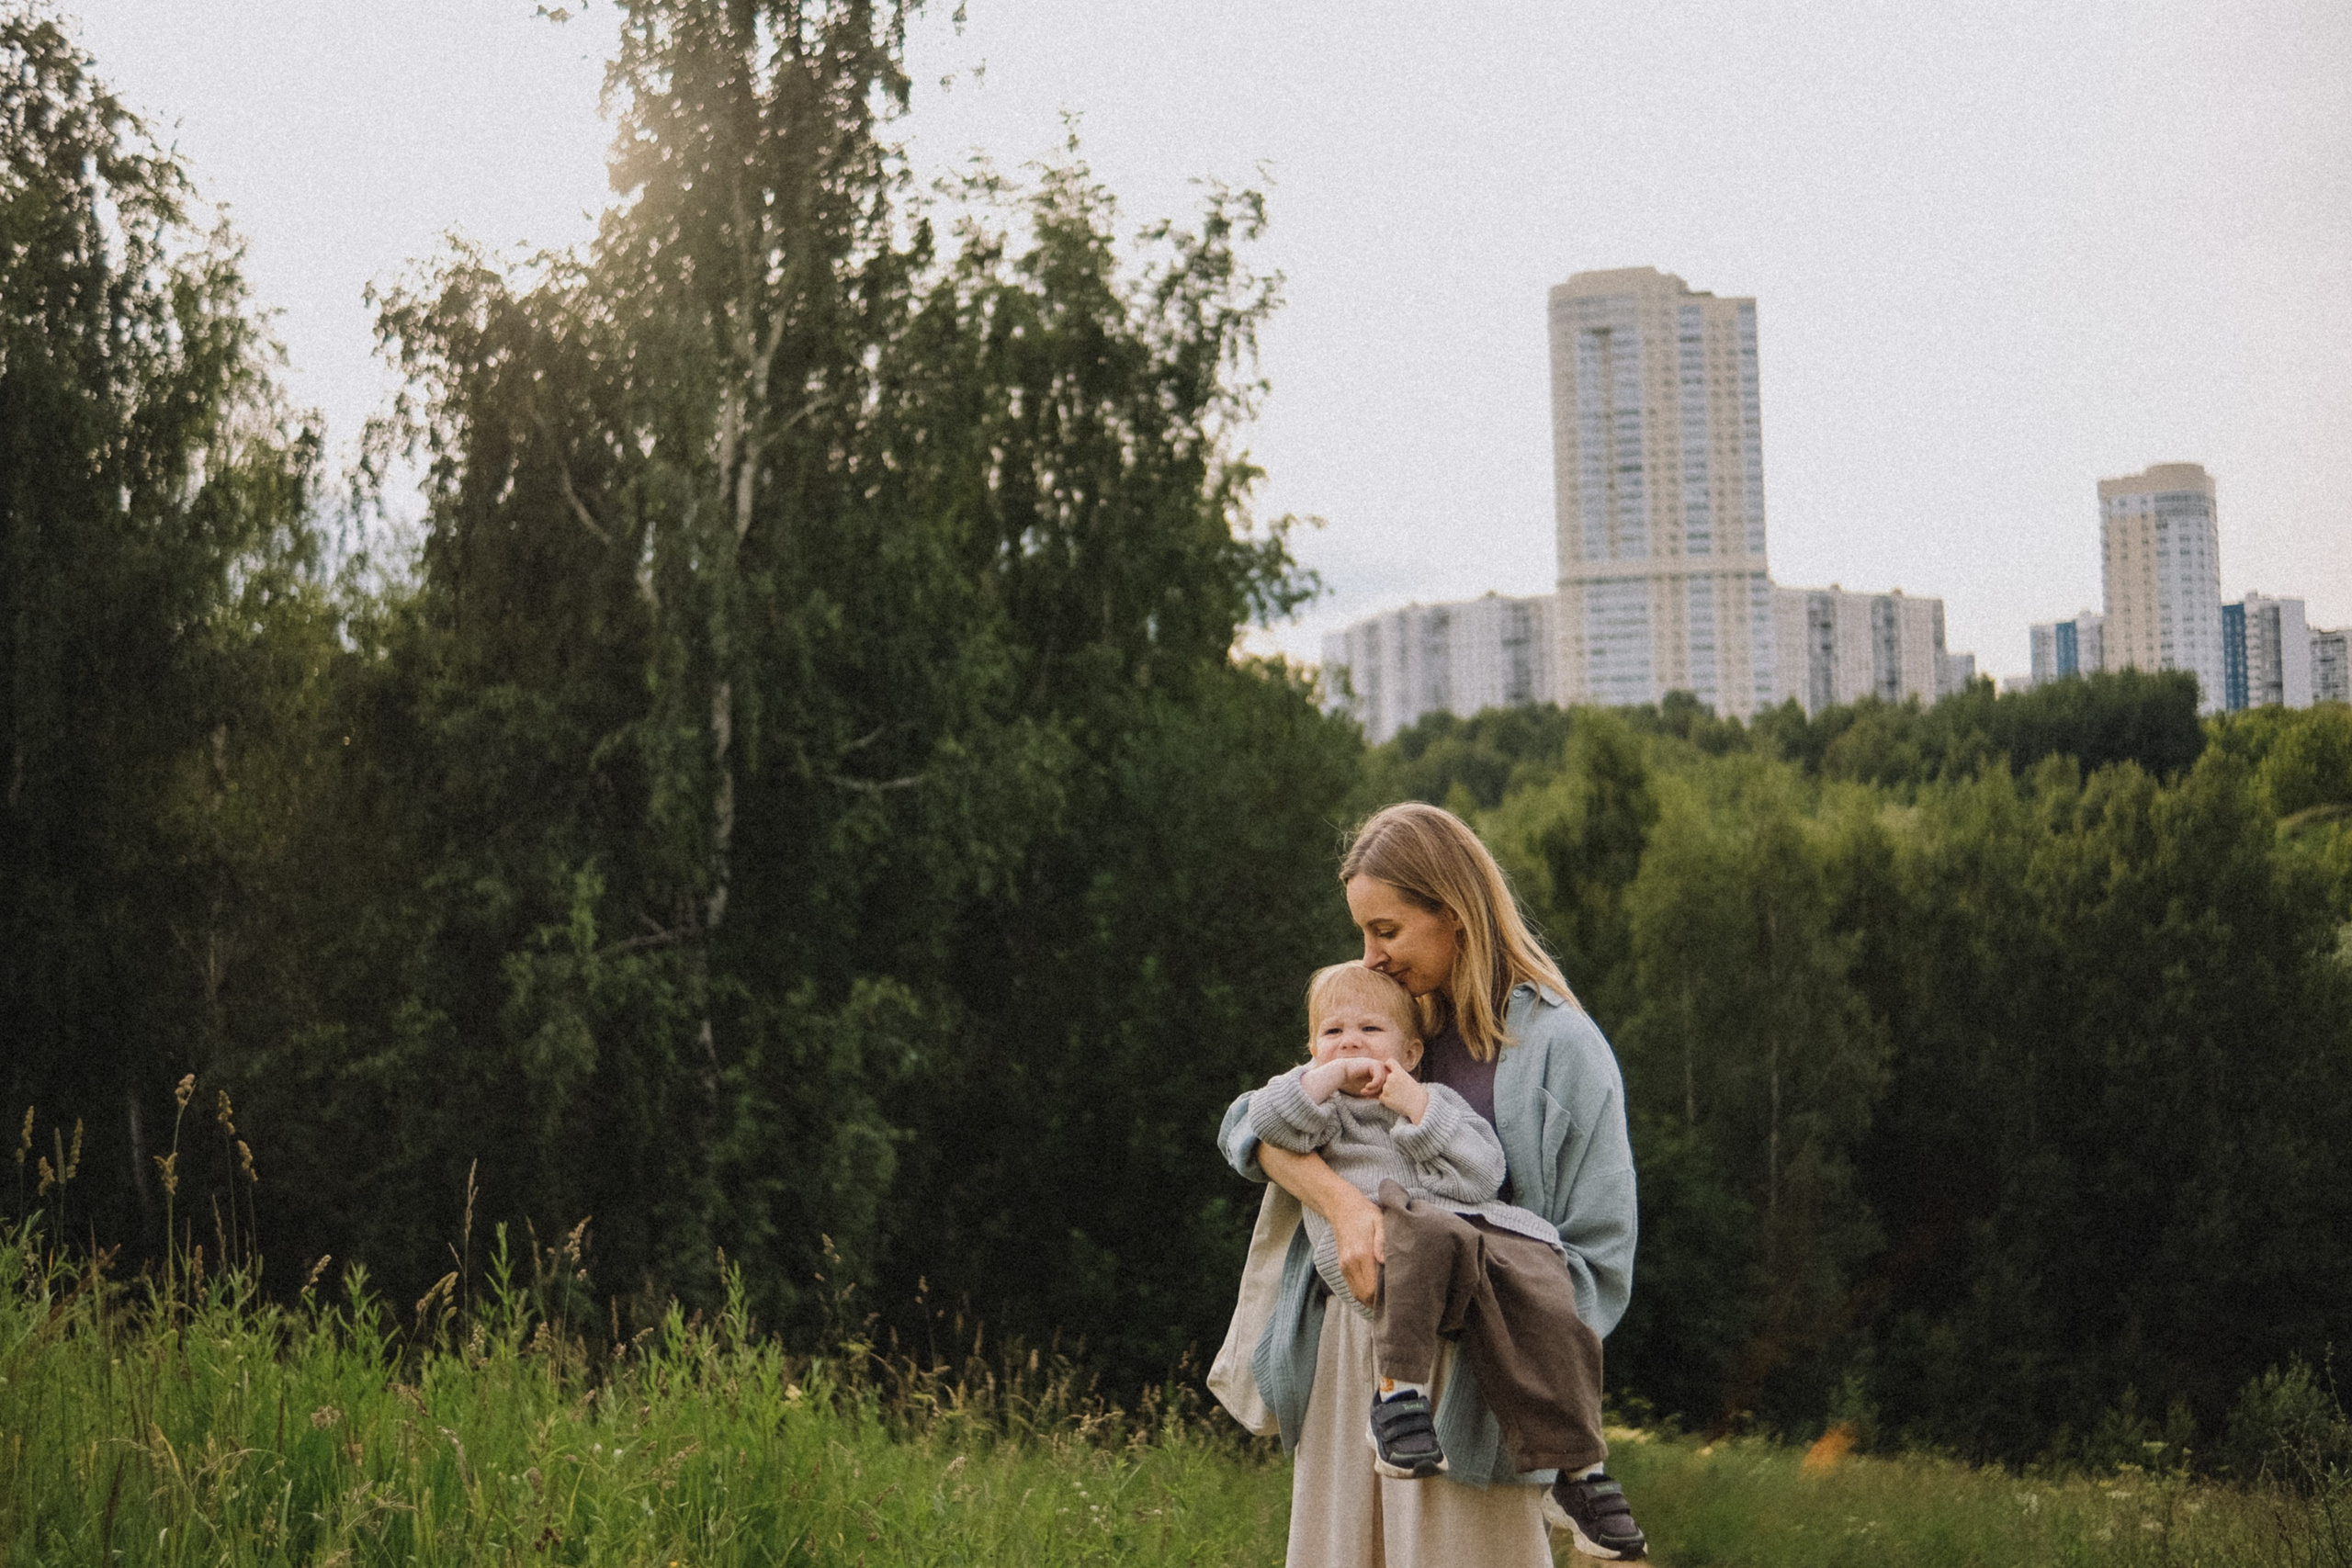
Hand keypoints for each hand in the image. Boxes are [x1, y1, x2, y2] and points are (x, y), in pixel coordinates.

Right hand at [1303, 1057, 1388, 1103]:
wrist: (1341, 1073)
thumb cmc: (1354, 1082)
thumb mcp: (1369, 1090)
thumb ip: (1378, 1092)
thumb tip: (1388, 1101)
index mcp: (1382, 1073)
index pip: (1390, 1086)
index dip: (1382, 1094)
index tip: (1372, 1098)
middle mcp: (1382, 1068)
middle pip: (1389, 1084)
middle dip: (1379, 1093)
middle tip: (1368, 1096)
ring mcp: (1379, 1065)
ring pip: (1384, 1082)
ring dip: (1374, 1090)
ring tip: (1364, 1092)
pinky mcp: (1374, 1064)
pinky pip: (1379, 1078)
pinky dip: (1373, 1086)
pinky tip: (1365, 1088)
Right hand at [1328, 1185, 1384, 1304]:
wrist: (1342, 1207)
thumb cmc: (1366, 1214)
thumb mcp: (1379, 1221)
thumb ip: (1382, 1241)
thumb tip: (1385, 1262)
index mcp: (1361, 1254)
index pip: (1371, 1288)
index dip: (1384, 1297)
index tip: (1397, 1297)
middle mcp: (1350, 1263)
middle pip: (1364, 1295)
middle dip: (1378, 1303)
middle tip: (1395, 1301)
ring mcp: (1344, 1266)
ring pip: (1357, 1294)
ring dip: (1370, 1300)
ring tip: (1386, 1300)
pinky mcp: (1342, 1266)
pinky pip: (1352, 1288)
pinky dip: (1363, 1294)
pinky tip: (1375, 1292)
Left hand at [1378, 1070, 1429, 1123]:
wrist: (1419, 1107)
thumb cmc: (1417, 1095)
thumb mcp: (1409, 1080)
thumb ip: (1399, 1076)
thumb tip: (1389, 1076)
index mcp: (1399, 1072)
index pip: (1389, 1062)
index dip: (1389, 1066)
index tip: (1391, 1071)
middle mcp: (1391, 1078)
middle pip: (1386, 1078)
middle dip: (1391, 1084)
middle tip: (1401, 1091)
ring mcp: (1386, 1088)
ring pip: (1383, 1089)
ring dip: (1389, 1093)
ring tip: (1400, 1098)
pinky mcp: (1384, 1097)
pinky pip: (1381, 1097)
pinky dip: (1387, 1100)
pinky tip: (1396, 1102)